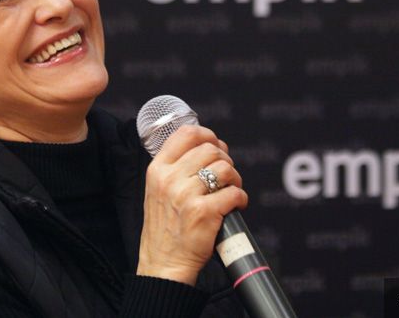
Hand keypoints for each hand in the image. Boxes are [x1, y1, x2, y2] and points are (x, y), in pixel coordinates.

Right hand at [136, 125, 247, 285]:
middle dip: (225, 160)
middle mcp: (169, 179)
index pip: (186, 133)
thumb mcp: (157, 190)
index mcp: (157, 170)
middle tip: (226, 176)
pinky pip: (234, 193)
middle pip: (211, 149)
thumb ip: (175, 168)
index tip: (216, 145)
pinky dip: (241, 198)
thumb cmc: (165, 228)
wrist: (162, 264)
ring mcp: (186, 196)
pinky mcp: (203, 213)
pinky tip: (235, 205)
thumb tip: (206, 146)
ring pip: (225, 169)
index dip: (208, 135)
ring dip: (235, 179)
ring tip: (231, 190)